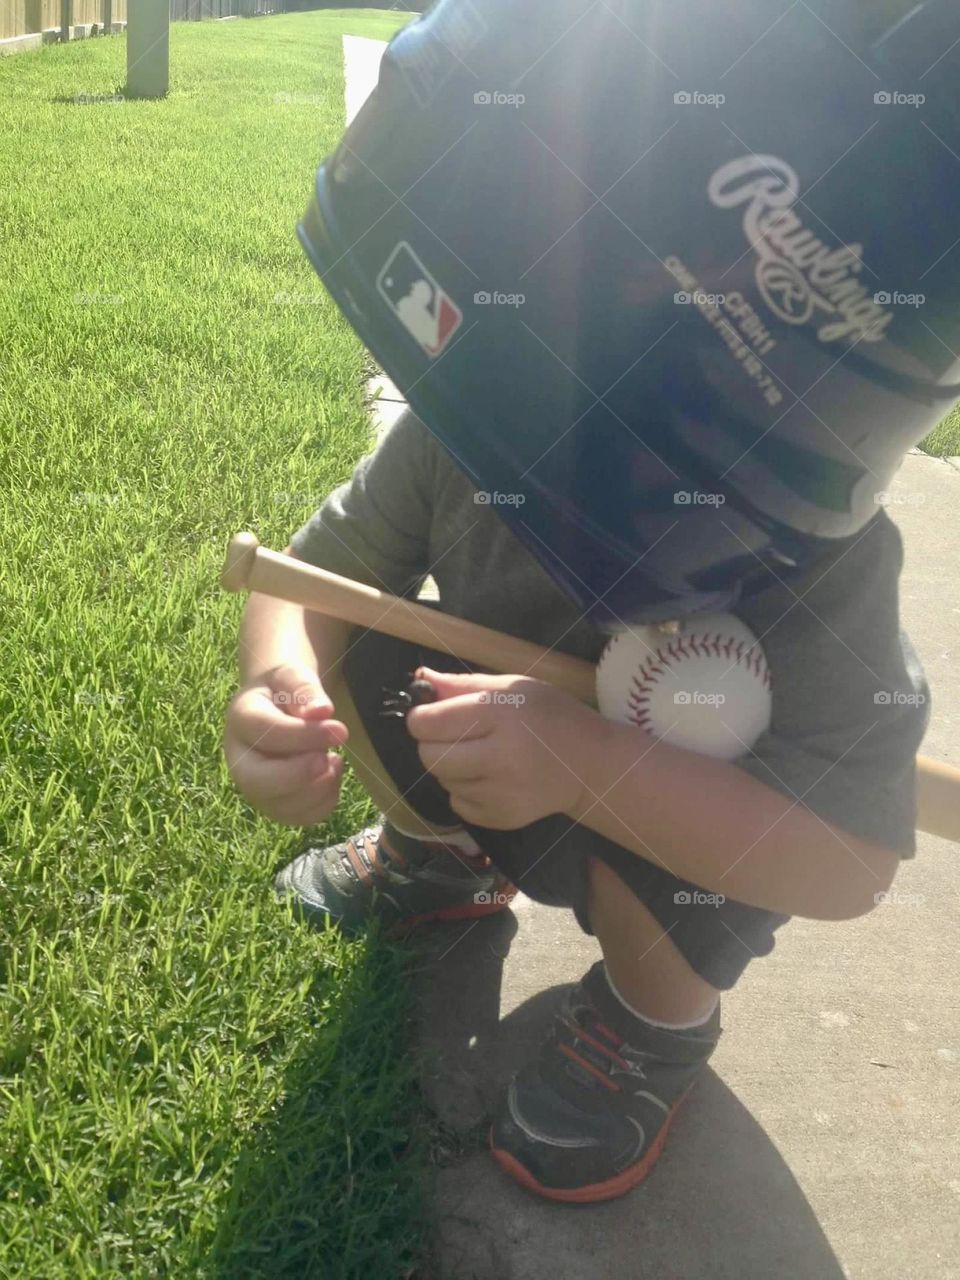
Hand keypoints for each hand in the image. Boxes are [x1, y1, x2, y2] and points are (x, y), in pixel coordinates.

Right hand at [223, 663, 348, 825]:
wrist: (278, 705)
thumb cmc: (284, 689)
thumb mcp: (292, 675)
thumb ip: (304, 689)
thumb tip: (321, 711)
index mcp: (241, 719)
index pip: (266, 733)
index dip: (304, 735)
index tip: (340, 730)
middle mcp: (239, 758)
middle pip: (256, 782)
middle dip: (299, 775)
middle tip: (330, 758)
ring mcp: (254, 786)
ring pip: (279, 807)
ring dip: (317, 789)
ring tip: (335, 760)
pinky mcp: (275, 804)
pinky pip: (299, 818)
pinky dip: (324, 802)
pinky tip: (331, 774)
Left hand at [405, 667, 603, 828]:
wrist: (589, 765)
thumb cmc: (549, 716)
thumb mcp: (512, 687)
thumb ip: (462, 685)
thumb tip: (419, 680)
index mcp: (500, 715)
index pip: (429, 722)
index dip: (420, 716)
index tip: (430, 714)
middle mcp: (499, 757)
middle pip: (429, 756)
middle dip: (431, 743)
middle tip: (454, 736)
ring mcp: (500, 793)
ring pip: (443, 780)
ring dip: (450, 767)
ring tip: (480, 755)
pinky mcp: (501, 818)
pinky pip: (458, 804)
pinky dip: (464, 790)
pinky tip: (490, 777)